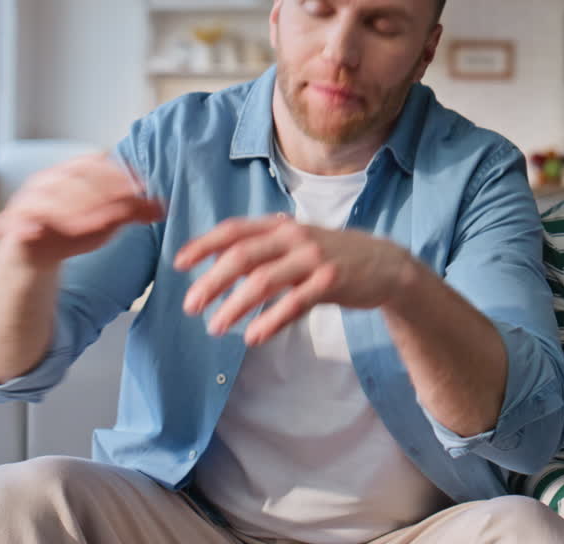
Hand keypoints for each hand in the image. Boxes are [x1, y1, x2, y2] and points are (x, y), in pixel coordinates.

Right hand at [0, 153, 163, 269]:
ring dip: (72, 211)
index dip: (114, 173)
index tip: (139, 186)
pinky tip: (36, 232)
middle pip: (71, 180)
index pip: (90, 164)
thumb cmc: (71, 230)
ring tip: (97, 225)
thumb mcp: (105, 221)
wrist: (32, 254)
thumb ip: (131, 212)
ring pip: (47, 200)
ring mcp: (26, 202)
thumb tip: (161, 208)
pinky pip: (19, 222)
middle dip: (100, 194)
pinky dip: (27, 226)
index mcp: (67, 174)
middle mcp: (45, 182)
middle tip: (122, 211)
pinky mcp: (11, 224)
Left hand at [174, 215, 420, 344]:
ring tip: (216, 327)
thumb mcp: (295, 247)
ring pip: (264, 281)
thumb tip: (218, 265)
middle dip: (212, 281)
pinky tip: (252, 337)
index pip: (235, 230)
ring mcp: (314, 258)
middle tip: (190, 306)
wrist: (385, 265)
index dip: (204, 245)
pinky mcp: (331, 281)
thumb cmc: (332, 257)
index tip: (179, 264)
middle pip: (243, 256)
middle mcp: (295, 237)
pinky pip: (294, 303)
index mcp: (281, 227)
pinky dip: (270, 320)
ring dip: (235, 305)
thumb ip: (261, 253)